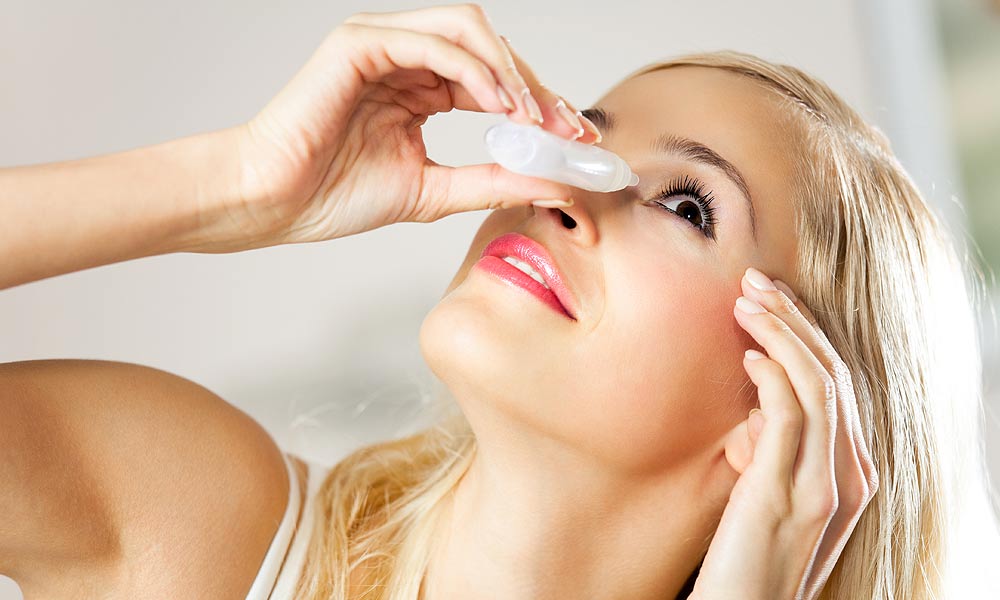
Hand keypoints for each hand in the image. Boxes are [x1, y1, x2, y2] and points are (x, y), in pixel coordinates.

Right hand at [202, 3, 590, 251]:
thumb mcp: (434, 190)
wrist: (272, 202)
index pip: (494, 82)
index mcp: (420, 88)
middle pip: (492, 49)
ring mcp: (383, 43)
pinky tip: (498, 107)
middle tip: (568, 127)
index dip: (538, 105)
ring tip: (532, 118)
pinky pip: (434, 40)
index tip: (573, 138)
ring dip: (509, 71)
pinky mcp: (361, 41)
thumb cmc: (332, 194)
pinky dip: (475, 69)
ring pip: (468, 29)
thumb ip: (491, 180)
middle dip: (536, 87)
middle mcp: (406, 58)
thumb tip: (553, 182)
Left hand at [690, 268, 878, 599]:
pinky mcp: (789, 494)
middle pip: (833, 373)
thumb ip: (776, 449)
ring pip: (818, 385)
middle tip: (756, 281)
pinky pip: (792, 418)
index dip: (806, 334)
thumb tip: (758, 400)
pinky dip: (773, 377)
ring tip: (746, 301)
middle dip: (795, 319)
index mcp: (851, 470)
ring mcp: (825, 484)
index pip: (838, 382)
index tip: (770, 299)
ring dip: (781, 334)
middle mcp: (850, 474)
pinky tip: (748, 357)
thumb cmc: (748, 557)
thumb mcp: (771, 493)